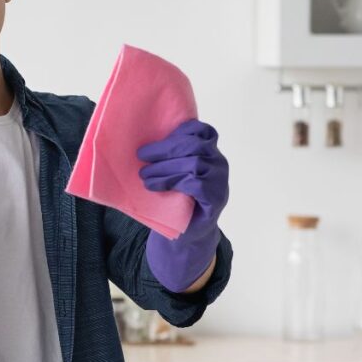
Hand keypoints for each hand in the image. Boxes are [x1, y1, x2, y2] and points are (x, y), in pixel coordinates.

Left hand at [137, 119, 227, 291]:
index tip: (159, 137)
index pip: (203, 130)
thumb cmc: (177, 197)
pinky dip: (171, 182)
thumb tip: (141, 142)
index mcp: (211, 152)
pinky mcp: (216, 198)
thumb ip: (169, 155)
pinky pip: (196, 183)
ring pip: (194, 164)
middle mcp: (219, 163)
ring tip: (144, 176)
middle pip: (195, 145)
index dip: (181, 130)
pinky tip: (154, 187)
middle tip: (141, 156)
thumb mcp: (174, 171)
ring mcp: (220, 181)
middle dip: (165, 148)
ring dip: (164, 168)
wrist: (188, 231)